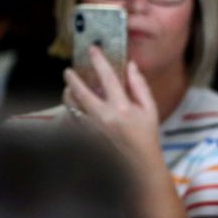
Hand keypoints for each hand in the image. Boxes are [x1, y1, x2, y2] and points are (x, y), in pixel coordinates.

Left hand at [64, 47, 195, 217]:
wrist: (138, 168)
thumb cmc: (146, 137)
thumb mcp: (150, 111)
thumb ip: (139, 86)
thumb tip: (131, 65)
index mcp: (122, 108)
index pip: (107, 77)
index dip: (98, 60)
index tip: (92, 49)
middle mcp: (104, 117)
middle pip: (80, 91)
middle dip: (71, 78)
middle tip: (68, 71)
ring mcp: (92, 129)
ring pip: (70, 105)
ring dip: (68, 94)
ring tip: (69, 88)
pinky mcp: (84, 138)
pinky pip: (71, 120)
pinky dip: (70, 111)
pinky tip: (73, 108)